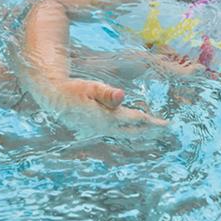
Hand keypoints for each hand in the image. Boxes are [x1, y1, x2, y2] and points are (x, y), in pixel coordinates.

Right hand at [38, 76, 167, 133]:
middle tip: (166, 129)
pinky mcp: (96, 128)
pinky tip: (133, 129)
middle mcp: (104, 128)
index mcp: (105, 119)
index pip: (134, 121)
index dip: (152, 122)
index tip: (166, 124)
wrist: (54, 98)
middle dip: (150, 131)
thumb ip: (106, 93)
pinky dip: (130, 131)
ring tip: (154, 132)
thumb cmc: (72, 89)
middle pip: (133, 131)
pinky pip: (118, 132)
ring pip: (125, 134)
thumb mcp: (89, 86)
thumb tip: (121, 96)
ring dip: (141, 133)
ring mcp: (99, 130)